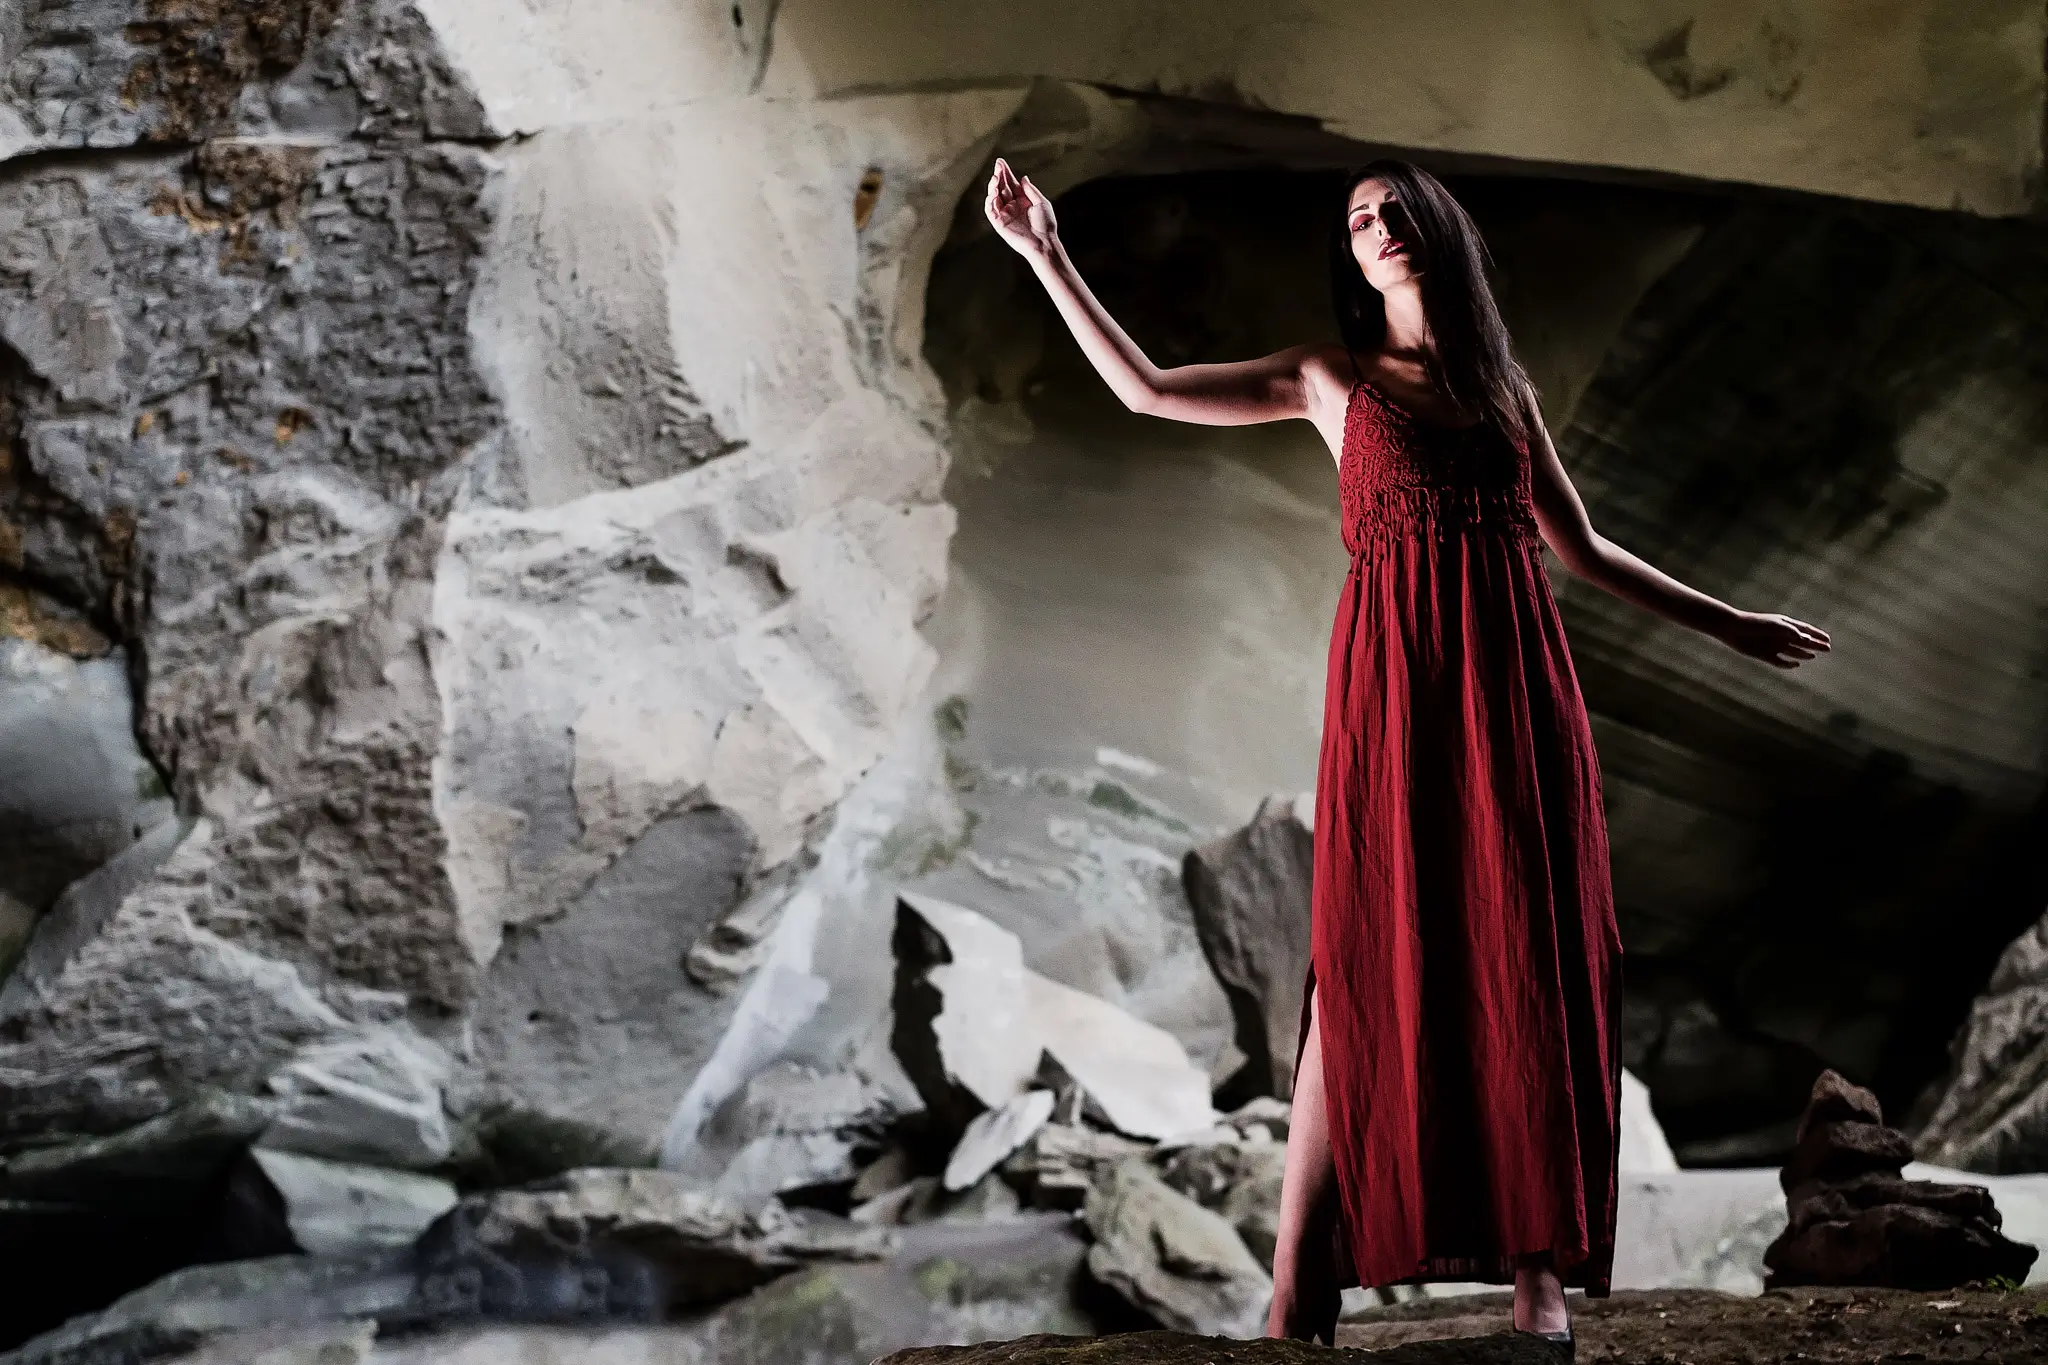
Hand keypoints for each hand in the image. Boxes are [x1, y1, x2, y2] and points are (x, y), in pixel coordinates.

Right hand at [984, 157, 1057, 259]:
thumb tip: (1023, 178)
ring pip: (994, 198)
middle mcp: (1012, 206)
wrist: (1044, 242)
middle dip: (998, 176)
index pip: (1010, 184)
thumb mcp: (1041, 202)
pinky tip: (993, 192)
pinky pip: (990, 211)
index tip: (1001, 162)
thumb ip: (1030, 190)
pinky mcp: (1000, 224)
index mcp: (1021, 201)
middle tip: (997, 165)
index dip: (1005, 173)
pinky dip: (990, 201)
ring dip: (993, 187)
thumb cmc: (1046, 224)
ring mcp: (1005, 215)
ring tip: (995, 178)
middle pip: (1001, 188)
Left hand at [1716, 610, 1830, 668]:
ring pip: (1792, 651)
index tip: (1828, 638)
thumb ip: (1793, 633)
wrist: (1733, 628)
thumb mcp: (1776, 626)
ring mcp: (1773, 645)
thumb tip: (1809, 641)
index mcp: (1784, 624)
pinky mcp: (1764, 654)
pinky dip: (1787, 664)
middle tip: (1827, 649)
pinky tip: (1796, 664)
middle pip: (1801, 641)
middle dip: (1815, 645)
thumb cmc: (1756, 623)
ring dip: (1803, 654)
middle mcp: (1780, 635)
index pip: (1805, 629)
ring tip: (1813, 656)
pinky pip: (1779, 661)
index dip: (1817, 634)